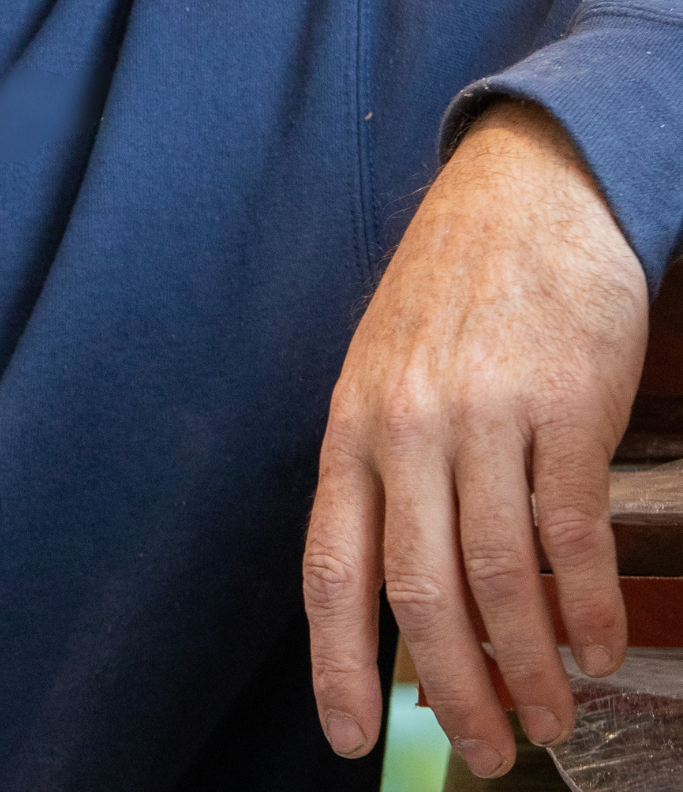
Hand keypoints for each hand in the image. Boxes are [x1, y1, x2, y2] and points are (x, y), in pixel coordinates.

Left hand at [304, 101, 647, 777]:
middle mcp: (409, 425)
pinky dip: (586, 604)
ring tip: (550, 714)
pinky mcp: (565, 405)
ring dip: (529, 665)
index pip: (332, 564)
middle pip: (419, 590)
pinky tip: (597, 644)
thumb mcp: (385, 371)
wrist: (526, 193)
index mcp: (354, 425)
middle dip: (451, 690)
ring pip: (499, 575)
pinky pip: (572, 530)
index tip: (349, 737)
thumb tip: (401, 599)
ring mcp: (487, 414)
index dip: (338, 660)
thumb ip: (385, 474)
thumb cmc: (450, 293)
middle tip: (483, 750)